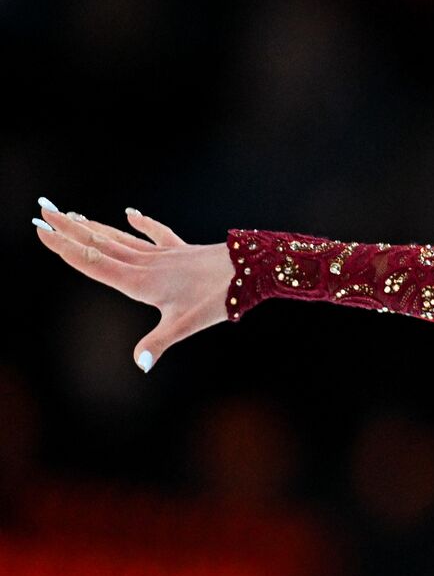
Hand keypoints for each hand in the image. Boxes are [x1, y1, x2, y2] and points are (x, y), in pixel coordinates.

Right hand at [32, 198, 235, 371]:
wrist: (250, 270)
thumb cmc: (217, 298)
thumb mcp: (185, 324)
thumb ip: (158, 343)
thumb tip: (138, 364)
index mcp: (139, 282)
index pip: (93, 262)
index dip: (65, 247)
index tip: (41, 229)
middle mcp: (146, 264)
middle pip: (100, 244)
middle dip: (69, 229)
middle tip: (43, 210)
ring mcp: (164, 255)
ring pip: (122, 238)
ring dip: (95, 226)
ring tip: (71, 213)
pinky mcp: (182, 250)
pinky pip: (157, 234)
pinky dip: (142, 224)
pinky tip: (130, 213)